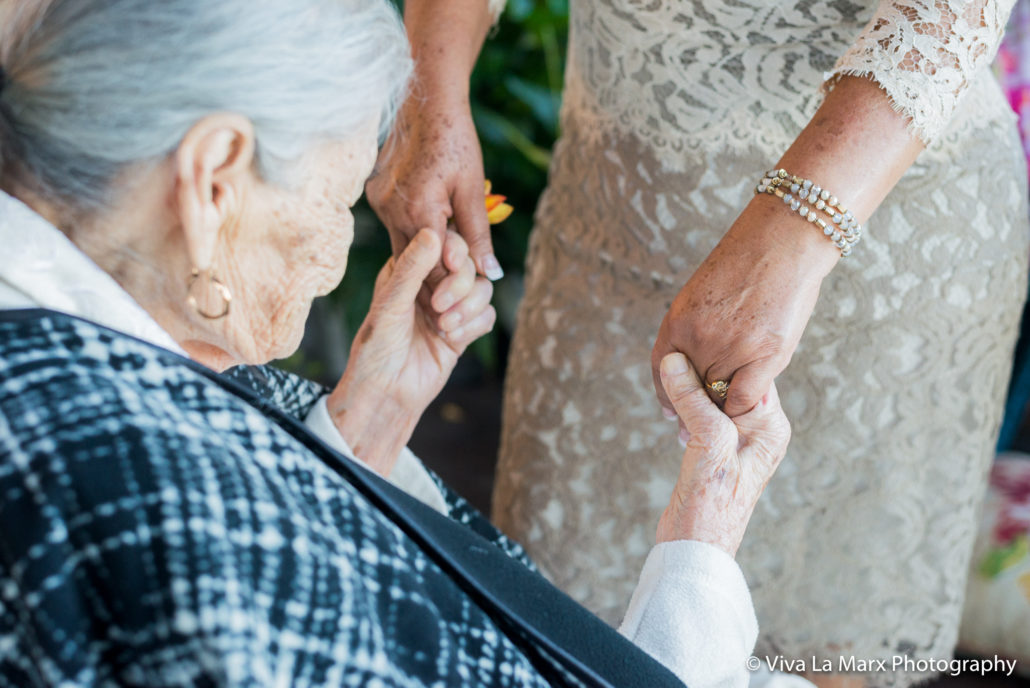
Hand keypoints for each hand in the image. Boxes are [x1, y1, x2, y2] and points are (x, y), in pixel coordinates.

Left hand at [327, 228, 495, 473]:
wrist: (387, 395)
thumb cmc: (377, 349)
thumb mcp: (390, 304)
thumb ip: (411, 268)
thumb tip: (432, 232)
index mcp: (407, 269)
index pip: (443, 242)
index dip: (454, 248)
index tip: (451, 262)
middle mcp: (431, 284)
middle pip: (469, 265)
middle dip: (460, 285)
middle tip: (438, 307)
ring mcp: (449, 307)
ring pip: (482, 289)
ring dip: (468, 307)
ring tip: (443, 328)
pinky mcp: (463, 331)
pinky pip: (487, 316)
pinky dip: (474, 326)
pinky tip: (451, 340)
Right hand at [366, 93, 500, 286]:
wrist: (426, 99)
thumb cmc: (456, 139)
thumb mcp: (472, 189)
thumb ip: (479, 236)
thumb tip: (492, 273)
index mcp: (418, 211)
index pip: (433, 268)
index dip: (449, 289)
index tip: (463, 306)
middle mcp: (391, 211)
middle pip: (413, 263)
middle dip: (434, 281)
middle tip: (453, 304)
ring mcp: (379, 202)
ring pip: (402, 246)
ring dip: (422, 259)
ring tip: (444, 275)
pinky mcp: (375, 195)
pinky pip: (394, 226)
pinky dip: (412, 236)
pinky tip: (428, 241)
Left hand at [651, 199, 837, 418]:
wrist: (782, 242)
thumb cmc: (745, 264)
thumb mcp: (702, 295)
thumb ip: (692, 329)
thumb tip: (690, 363)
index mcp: (678, 321)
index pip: (663, 371)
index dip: (668, 397)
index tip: (671, 413)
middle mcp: (699, 338)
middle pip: (690, 390)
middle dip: (692, 412)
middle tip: (695, 431)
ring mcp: (732, 347)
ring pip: (717, 397)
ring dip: (720, 411)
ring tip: (726, 423)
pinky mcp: (766, 354)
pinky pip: (743, 399)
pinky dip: (742, 409)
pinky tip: (745, 411)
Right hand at [655, 353, 790, 555]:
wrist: (694, 548)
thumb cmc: (712, 504)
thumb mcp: (709, 443)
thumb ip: (695, 400)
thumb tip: (674, 361)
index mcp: (770, 427)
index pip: (750, 375)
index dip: (723, 357)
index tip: (697, 339)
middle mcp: (758, 432)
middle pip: (730, 384)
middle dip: (703, 371)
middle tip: (677, 356)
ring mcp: (736, 441)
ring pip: (711, 397)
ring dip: (690, 388)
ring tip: (671, 379)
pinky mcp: (713, 450)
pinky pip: (699, 413)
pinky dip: (684, 406)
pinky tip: (671, 407)